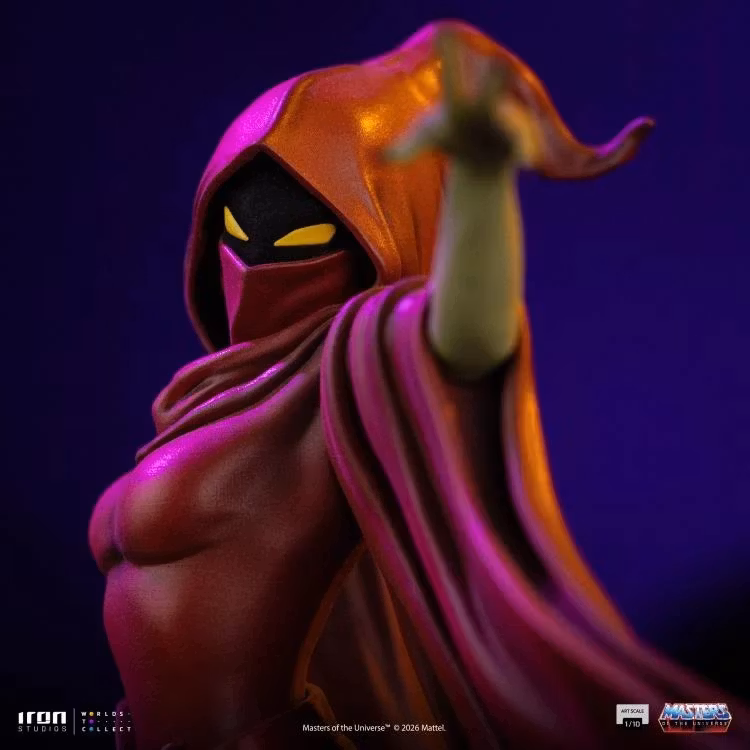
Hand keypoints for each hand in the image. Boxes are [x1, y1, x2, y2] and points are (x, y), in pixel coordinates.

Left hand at [385, 30, 522, 173]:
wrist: (482, 154)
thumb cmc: (449, 136)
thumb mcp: (423, 140)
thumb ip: (403, 149)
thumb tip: (377, 156)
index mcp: (458, 96)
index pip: (452, 70)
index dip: (449, 53)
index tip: (443, 30)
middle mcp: (487, 98)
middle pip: (493, 80)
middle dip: (495, 74)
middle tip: (497, 60)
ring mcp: (508, 116)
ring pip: (512, 117)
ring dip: (510, 121)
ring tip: (501, 121)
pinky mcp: (522, 140)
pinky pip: (524, 144)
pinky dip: (523, 151)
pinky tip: (523, 161)